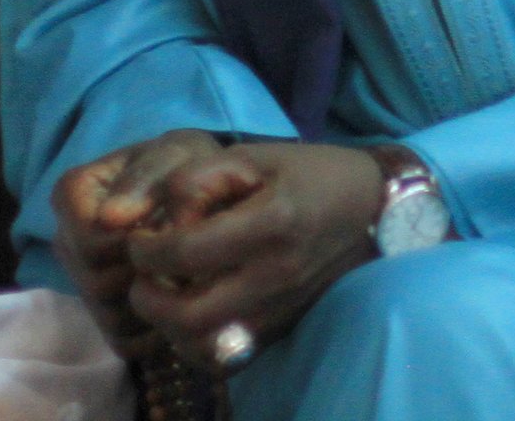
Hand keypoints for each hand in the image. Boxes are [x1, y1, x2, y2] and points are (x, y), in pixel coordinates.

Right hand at [52, 129, 235, 358]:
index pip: (90, 244)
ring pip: (109, 315)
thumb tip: (110, 220)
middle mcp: (66, 241)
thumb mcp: (175, 154)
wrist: (199, 191)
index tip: (165, 228)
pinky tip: (180, 299)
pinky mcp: (103, 316)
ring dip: (154, 301)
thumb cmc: (185, 167)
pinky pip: (123, 340)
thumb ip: (145, 180)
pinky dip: (157, 329)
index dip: (133, 244)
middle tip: (183, 253)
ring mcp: (81, 281)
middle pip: (97, 283)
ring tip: (185, 272)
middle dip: (145, 272)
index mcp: (72, 194)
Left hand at [121, 140, 388, 366]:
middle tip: (144, 274)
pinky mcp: (283, 328)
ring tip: (166, 294)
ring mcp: (281, 309)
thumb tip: (161, 216)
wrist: (373, 209)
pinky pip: (224, 358)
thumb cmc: (312, 174)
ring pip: (202, 346)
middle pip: (188, 315)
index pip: (185, 253)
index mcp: (271, 224)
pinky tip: (192, 315)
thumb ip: (199, 177)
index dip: (146, 249)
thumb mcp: (255, 156)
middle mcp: (277, 276)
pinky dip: (195, 344)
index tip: (142, 238)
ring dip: (168, 326)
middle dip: (148, 298)